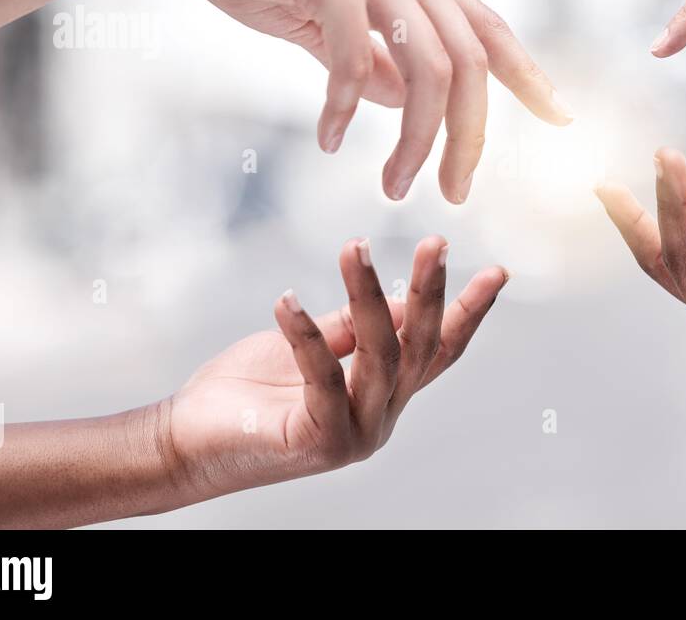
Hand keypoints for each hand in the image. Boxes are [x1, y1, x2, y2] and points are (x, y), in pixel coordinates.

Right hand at [133, 0, 572, 202]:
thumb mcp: (326, 19)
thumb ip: (372, 59)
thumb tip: (405, 102)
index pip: (491, 30)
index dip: (530, 77)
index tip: (561, 119)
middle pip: (472, 64)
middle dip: (470, 138)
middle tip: (455, 193)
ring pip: (430, 69)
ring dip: (417, 140)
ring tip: (395, 187)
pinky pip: (356, 62)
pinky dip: (346, 110)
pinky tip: (329, 142)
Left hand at [162, 236, 507, 499]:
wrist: (187, 443)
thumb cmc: (248, 391)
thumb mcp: (308, 344)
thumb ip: (350, 326)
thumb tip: (397, 298)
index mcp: (384, 392)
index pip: (438, 350)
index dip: (468, 311)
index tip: (498, 272)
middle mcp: (381, 415)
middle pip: (419, 347)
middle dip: (430, 291)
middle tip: (436, 243)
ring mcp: (356, 434)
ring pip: (379, 355)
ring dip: (367, 295)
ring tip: (353, 247)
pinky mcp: (321, 443)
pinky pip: (323, 376)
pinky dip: (305, 333)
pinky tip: (286, 299)